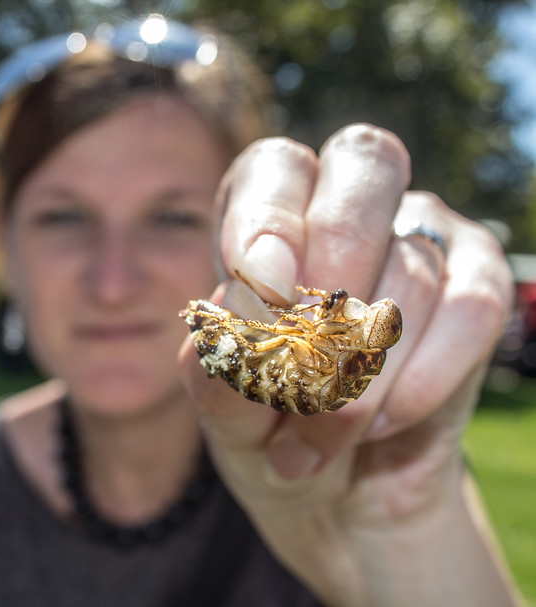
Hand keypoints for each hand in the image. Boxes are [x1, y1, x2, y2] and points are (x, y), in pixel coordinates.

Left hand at [179, 124, 521, 605]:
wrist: (337, 495)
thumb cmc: (268, 434)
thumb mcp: (226, 413)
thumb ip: (217, 366)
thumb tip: (233, 306)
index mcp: (266, 220)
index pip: (276, 169)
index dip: (269, 215)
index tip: (261, 281)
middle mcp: (345, 211)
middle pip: (365, 165)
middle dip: (336, 260)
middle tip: (306, 344)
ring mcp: (417, 241)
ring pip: (410, 264)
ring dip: (363, 369)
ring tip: (319, 436)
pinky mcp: (475, 286)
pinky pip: (471, 306)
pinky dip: (423, 375)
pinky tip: (381, 422)